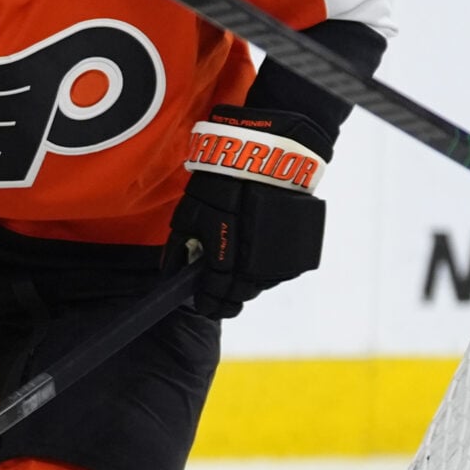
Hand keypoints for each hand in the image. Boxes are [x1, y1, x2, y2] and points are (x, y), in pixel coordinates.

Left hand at [169, 104, 331, 318]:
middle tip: (218, 296)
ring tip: (237, 275)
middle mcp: (254, 269)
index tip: (203, 306)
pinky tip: (257, 258)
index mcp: (224, 262)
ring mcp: (280, 262)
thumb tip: (170, 272)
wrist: (265, 163)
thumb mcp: (189, 217)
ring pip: (261, 286)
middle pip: (241, 297)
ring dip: (247, 284)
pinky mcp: (299, 252)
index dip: (208, 304)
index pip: (215, 297)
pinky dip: (267, 270)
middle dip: (227, 299)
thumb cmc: (220, 186)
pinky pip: (279, 271)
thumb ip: (180, 249)